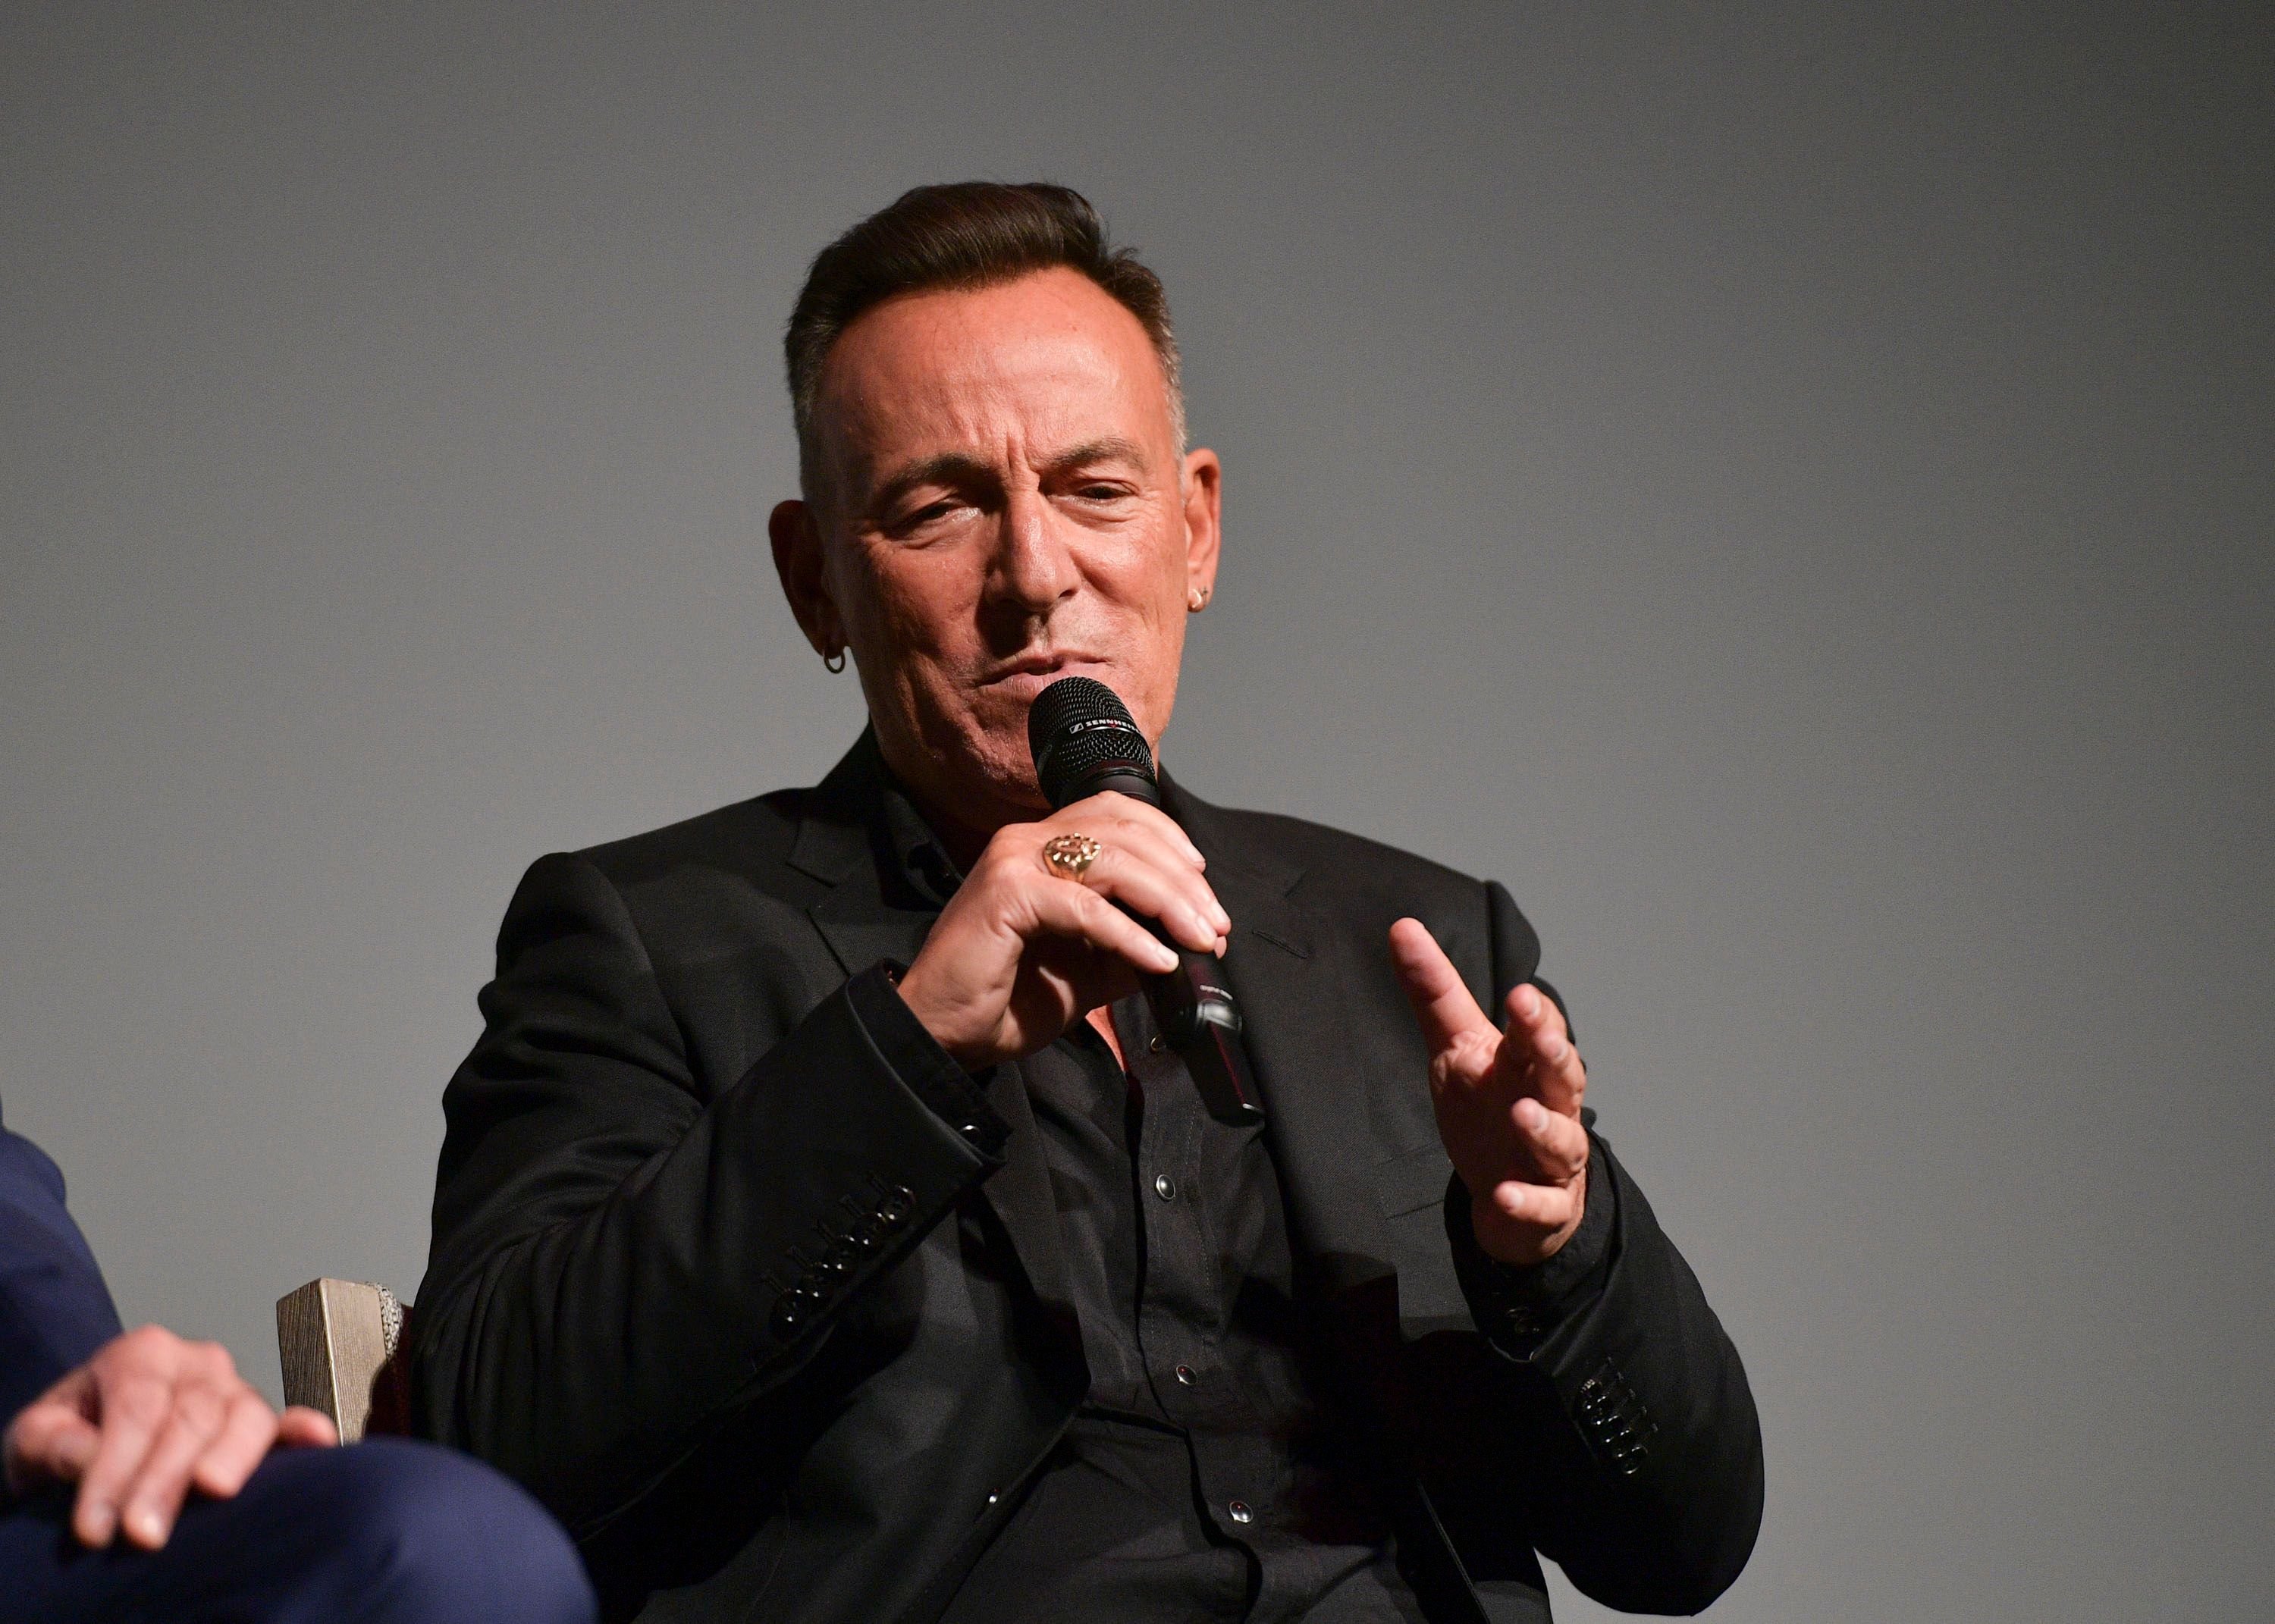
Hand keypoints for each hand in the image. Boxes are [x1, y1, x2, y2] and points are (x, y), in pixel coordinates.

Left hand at [2, 1324, 337, 1548]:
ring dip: (230, 1459)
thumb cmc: (68, 1439)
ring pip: (245, 1416)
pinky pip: (287, 1424)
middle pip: (191, 1415)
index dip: (116, 1468)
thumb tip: (86, 1455)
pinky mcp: (262, 1425)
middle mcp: (198, 1363)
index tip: (95, 1527)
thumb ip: (51, 1440)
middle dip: (165, 1478)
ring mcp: (236, 1391)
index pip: (137, 1408)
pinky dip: (303, 1434)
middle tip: (142, 1534)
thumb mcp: (35, 1435)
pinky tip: (317, 1440)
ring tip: (213, 1493)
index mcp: (141, 1353)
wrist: (93, 1440)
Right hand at [897, 791, 1230, 1066]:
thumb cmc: (1003, 999)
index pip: (1118, 812)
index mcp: (1042, 846)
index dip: (1171, 841)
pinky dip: (1129, 935)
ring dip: (1168, 902)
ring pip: (1113, 862)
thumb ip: (1130, 943)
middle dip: (1182, 880)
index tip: (1206, 888)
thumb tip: (1188, 941)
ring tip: (1199, 941)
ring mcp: (1013, 861)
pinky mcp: (1006, 894)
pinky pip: (1085, 907)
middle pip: (1126, 834)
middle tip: (1215, 926)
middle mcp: (1026, 841)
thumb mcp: (1085, 968)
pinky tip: (1158, 961)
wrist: (943, 1032)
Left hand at [1389, 918, 1588, 1265]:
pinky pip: (1542, 1204)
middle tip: (1537, 1032)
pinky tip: (1506, 1194)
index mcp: (1525, 1063)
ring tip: (1523, 1112)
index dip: (1534, 1016)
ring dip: (1544, 1127)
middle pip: (1561, 1076)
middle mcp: (1549, 1104)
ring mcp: (1551, 1157)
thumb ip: (1434, 991)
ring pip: (1561, 1140)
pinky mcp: (1545, 1203)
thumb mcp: (1455, 1048)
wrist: (1509, 1191)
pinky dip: (1527, 1199)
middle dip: (1552, 1053)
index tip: (1520, 995)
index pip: (1538, 1032)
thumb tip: (1401, 927)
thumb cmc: (1489, 1108)